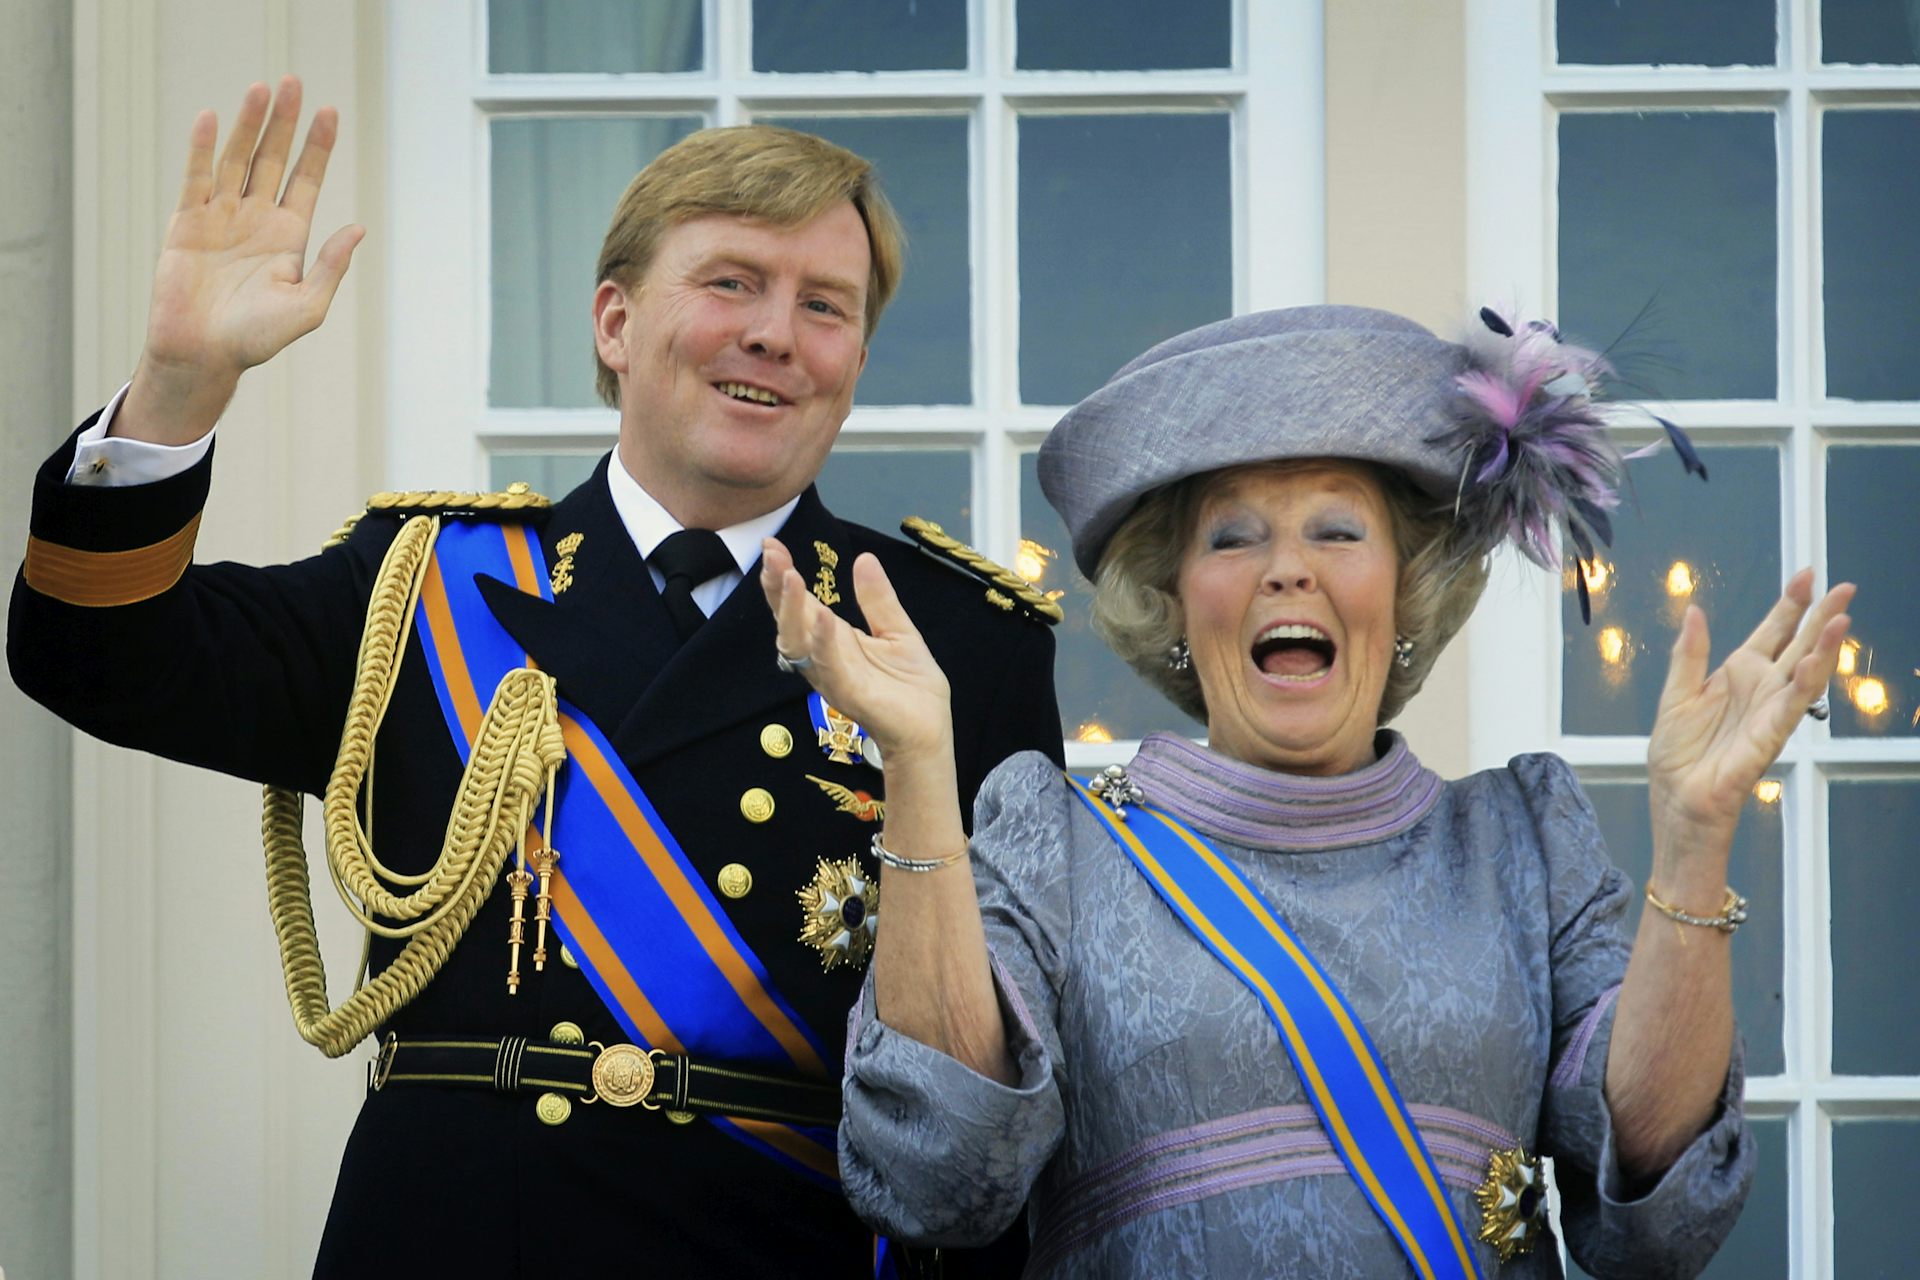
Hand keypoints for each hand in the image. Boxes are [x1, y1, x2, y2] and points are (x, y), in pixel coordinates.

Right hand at [120, 76, 364, 443]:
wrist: (203, 355)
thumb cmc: (256, 339)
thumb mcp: (307, 306)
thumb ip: (331, 266)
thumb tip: (359, 228)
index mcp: (289, 236)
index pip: (306, 179)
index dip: (317, 146)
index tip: (330, 113)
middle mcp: (256, 219)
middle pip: (271, 158)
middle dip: (283, 123)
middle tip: (293, 83)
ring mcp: (221, 218)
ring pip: (236, 160)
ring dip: (248, 125)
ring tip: (261, 89)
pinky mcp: (187, 223)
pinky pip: (196, 178)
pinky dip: (202, 149)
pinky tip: (211, 119)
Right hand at [759, 538, 953, 760]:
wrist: (928, 730)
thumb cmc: (911, 688)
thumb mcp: (897, 631)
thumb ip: (878, 600)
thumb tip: (863, 558)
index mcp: (832, 639)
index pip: (800, 603)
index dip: (784, 576)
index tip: (772, 544)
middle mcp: (823, 657)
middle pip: (789, 619)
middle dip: (777, 586)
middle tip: (771, 553)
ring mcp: (832, 676)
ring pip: (799, 642)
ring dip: (792, 609)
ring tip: (790, 576)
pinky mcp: (849, 695)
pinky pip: (830, 667)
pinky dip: (824, 642)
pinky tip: (824, 618)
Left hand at [1647, 567, 1853, 860]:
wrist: (1678, 800)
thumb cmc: (1678, 757)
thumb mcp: (1676, 693)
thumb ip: (1688, 653)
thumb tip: (1694, 611)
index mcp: (1737, 675)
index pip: (1772, 631)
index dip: (1790, 604)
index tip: (1806, 575)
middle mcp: (1760, 689)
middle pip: (1798, 644)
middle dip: (1820, 616)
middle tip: (1844, 587)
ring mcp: (1769, 711)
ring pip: (1805, 672)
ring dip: (1824, 647)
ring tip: (1841, 618)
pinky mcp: (1769, 736)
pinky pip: (1792, 706)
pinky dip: (1805, 684)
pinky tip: (1814, 661)